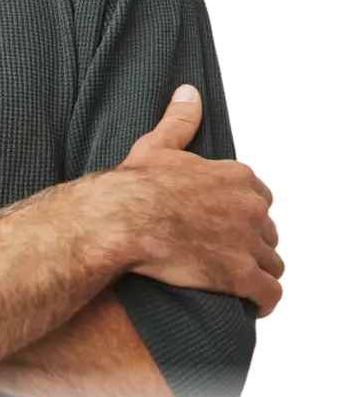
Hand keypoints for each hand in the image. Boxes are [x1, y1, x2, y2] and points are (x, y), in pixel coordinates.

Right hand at [116, 84, 284, 319]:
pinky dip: (267, 301)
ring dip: (262, 271)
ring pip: (273, 262)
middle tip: (234, 252)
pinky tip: (258, 305)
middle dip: (255, 241)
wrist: (122, 220)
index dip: (247, 210)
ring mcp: (248, 243)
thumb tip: (189, 91)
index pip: (260, 195)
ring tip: (247, 281)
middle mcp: (250, 208)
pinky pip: (270, 293)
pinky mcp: (240, 276)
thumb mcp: (158, 145)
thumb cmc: (136, 184)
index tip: (232, 220)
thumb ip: (180, 120)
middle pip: (268, 230)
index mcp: (236, 176)